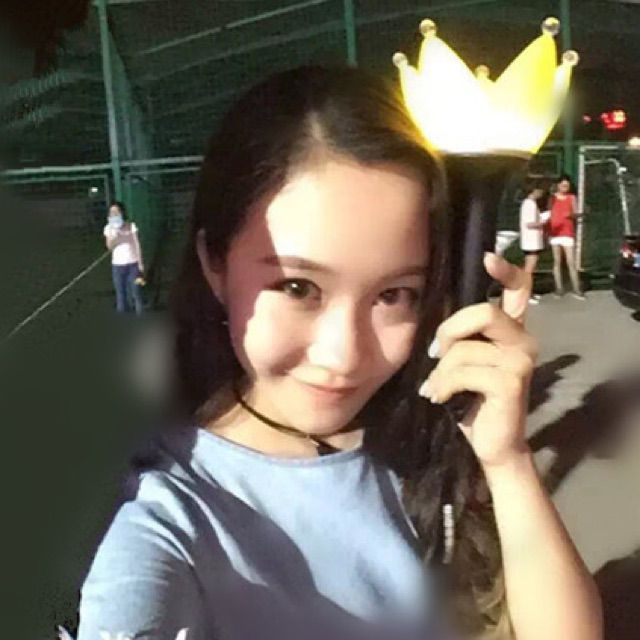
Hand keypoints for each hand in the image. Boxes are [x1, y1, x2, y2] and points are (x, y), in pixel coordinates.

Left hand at [419, 253, 537, 468]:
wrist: (492, 444)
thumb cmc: (473, 400)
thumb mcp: (464, 362)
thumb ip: (460, 338)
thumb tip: (436, 328)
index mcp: (511, 331)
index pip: (519, 290)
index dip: (506, 271)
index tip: (488, 258)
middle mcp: (523, 340)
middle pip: (484, 311)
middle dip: (449, 331)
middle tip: (436, 354)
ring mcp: (521, 360)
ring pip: (465, 348)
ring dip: (441, 371)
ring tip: (438, 388)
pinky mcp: (511, 382)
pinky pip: (463, 372)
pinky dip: (443, 386)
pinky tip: (442, 398)